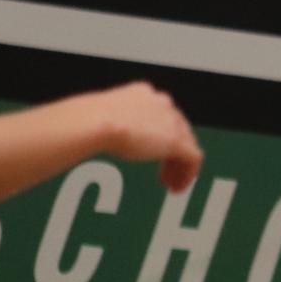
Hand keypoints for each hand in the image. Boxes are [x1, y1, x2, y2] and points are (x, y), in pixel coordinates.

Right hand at [89, 82, 203, 192]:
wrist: (96, 122)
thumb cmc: (88, 120)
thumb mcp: (101, 117)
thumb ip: (111, 124)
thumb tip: (97, 136)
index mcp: (143, 94)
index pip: (162, 114)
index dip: (160, 135)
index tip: (153, 151)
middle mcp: (161, 103)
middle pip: (178, 128)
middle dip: (172, 152)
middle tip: (165, 171)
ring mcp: (171, 121)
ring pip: (187, 144)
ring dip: (179, 166)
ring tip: (171, 183)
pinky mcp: (176, 140)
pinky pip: (193, 158)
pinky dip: (187, 174)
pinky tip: (176, 186)